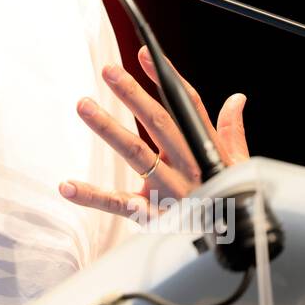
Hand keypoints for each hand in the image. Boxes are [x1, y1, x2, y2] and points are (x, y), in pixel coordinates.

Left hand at [62, 45, 248, 221]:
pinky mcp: (153, 217)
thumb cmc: (230, 200)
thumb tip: (237, 99)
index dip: (167, 79)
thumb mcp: (237, 166)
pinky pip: (119, 205)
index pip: (187, 107)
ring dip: (109, 129)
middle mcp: (190, 167)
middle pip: (160, 124)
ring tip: (84, 105)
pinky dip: (92, 196)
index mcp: (206, 150)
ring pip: (138, 156)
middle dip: (133, 95)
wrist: (234, 250)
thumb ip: (231, 131)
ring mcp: (170, 192)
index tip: (144, 54)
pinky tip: (67, 186)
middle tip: (108, 71)